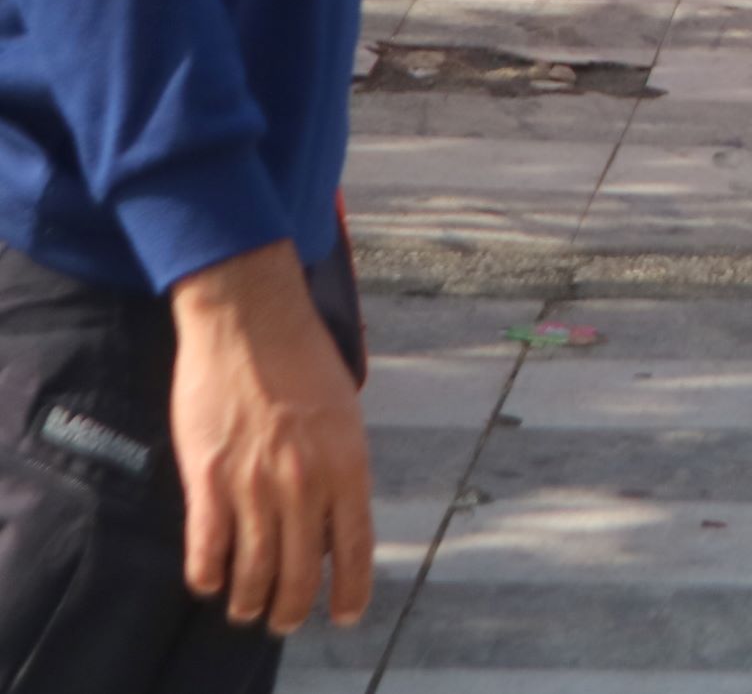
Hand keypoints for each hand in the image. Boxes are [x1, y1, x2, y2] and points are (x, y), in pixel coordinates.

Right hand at [169, 243, 372, 634]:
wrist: (250, 319)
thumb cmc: (303, 357)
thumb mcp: (345, 412)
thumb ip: (340, 464)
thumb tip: (336, 511)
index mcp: (348, 463)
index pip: (356, 546)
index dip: (352, 588)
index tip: (348, 614)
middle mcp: (304, 482)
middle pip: (302, 568)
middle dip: (294, 606)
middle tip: (287, 621)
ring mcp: (254, 483)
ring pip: (254, 567)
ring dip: (250, 599)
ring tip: (248, 611)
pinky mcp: (207, 477)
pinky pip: (207, 545)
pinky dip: (207, 574)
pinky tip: (208, 584)